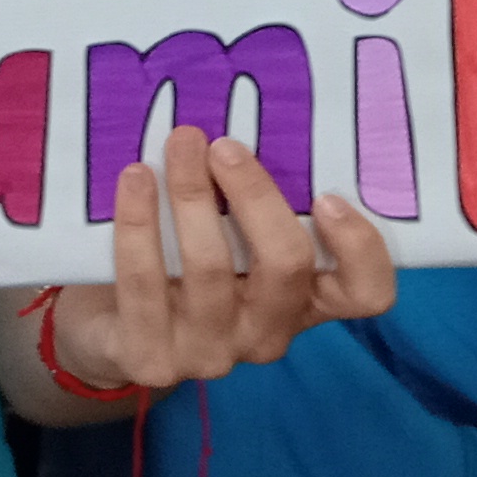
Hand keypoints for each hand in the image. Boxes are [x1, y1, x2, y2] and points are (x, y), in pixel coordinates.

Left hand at [35, 128, 395, 398]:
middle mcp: (267, 333)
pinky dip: (138, 224)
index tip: (326, 195)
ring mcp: (211, 353)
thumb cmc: (185, 260)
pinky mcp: (153, 360)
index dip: (359, 248)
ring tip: (177, 143)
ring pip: (211, 270)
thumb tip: (248, 116)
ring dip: (192, 196)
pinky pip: (145, 286)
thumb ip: (252, 197)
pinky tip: (134, 179)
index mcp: (304, 300)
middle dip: (255, 196)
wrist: (110, 326)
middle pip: (286, 267)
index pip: (366, 294)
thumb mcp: (232, 234)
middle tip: (224, 145)